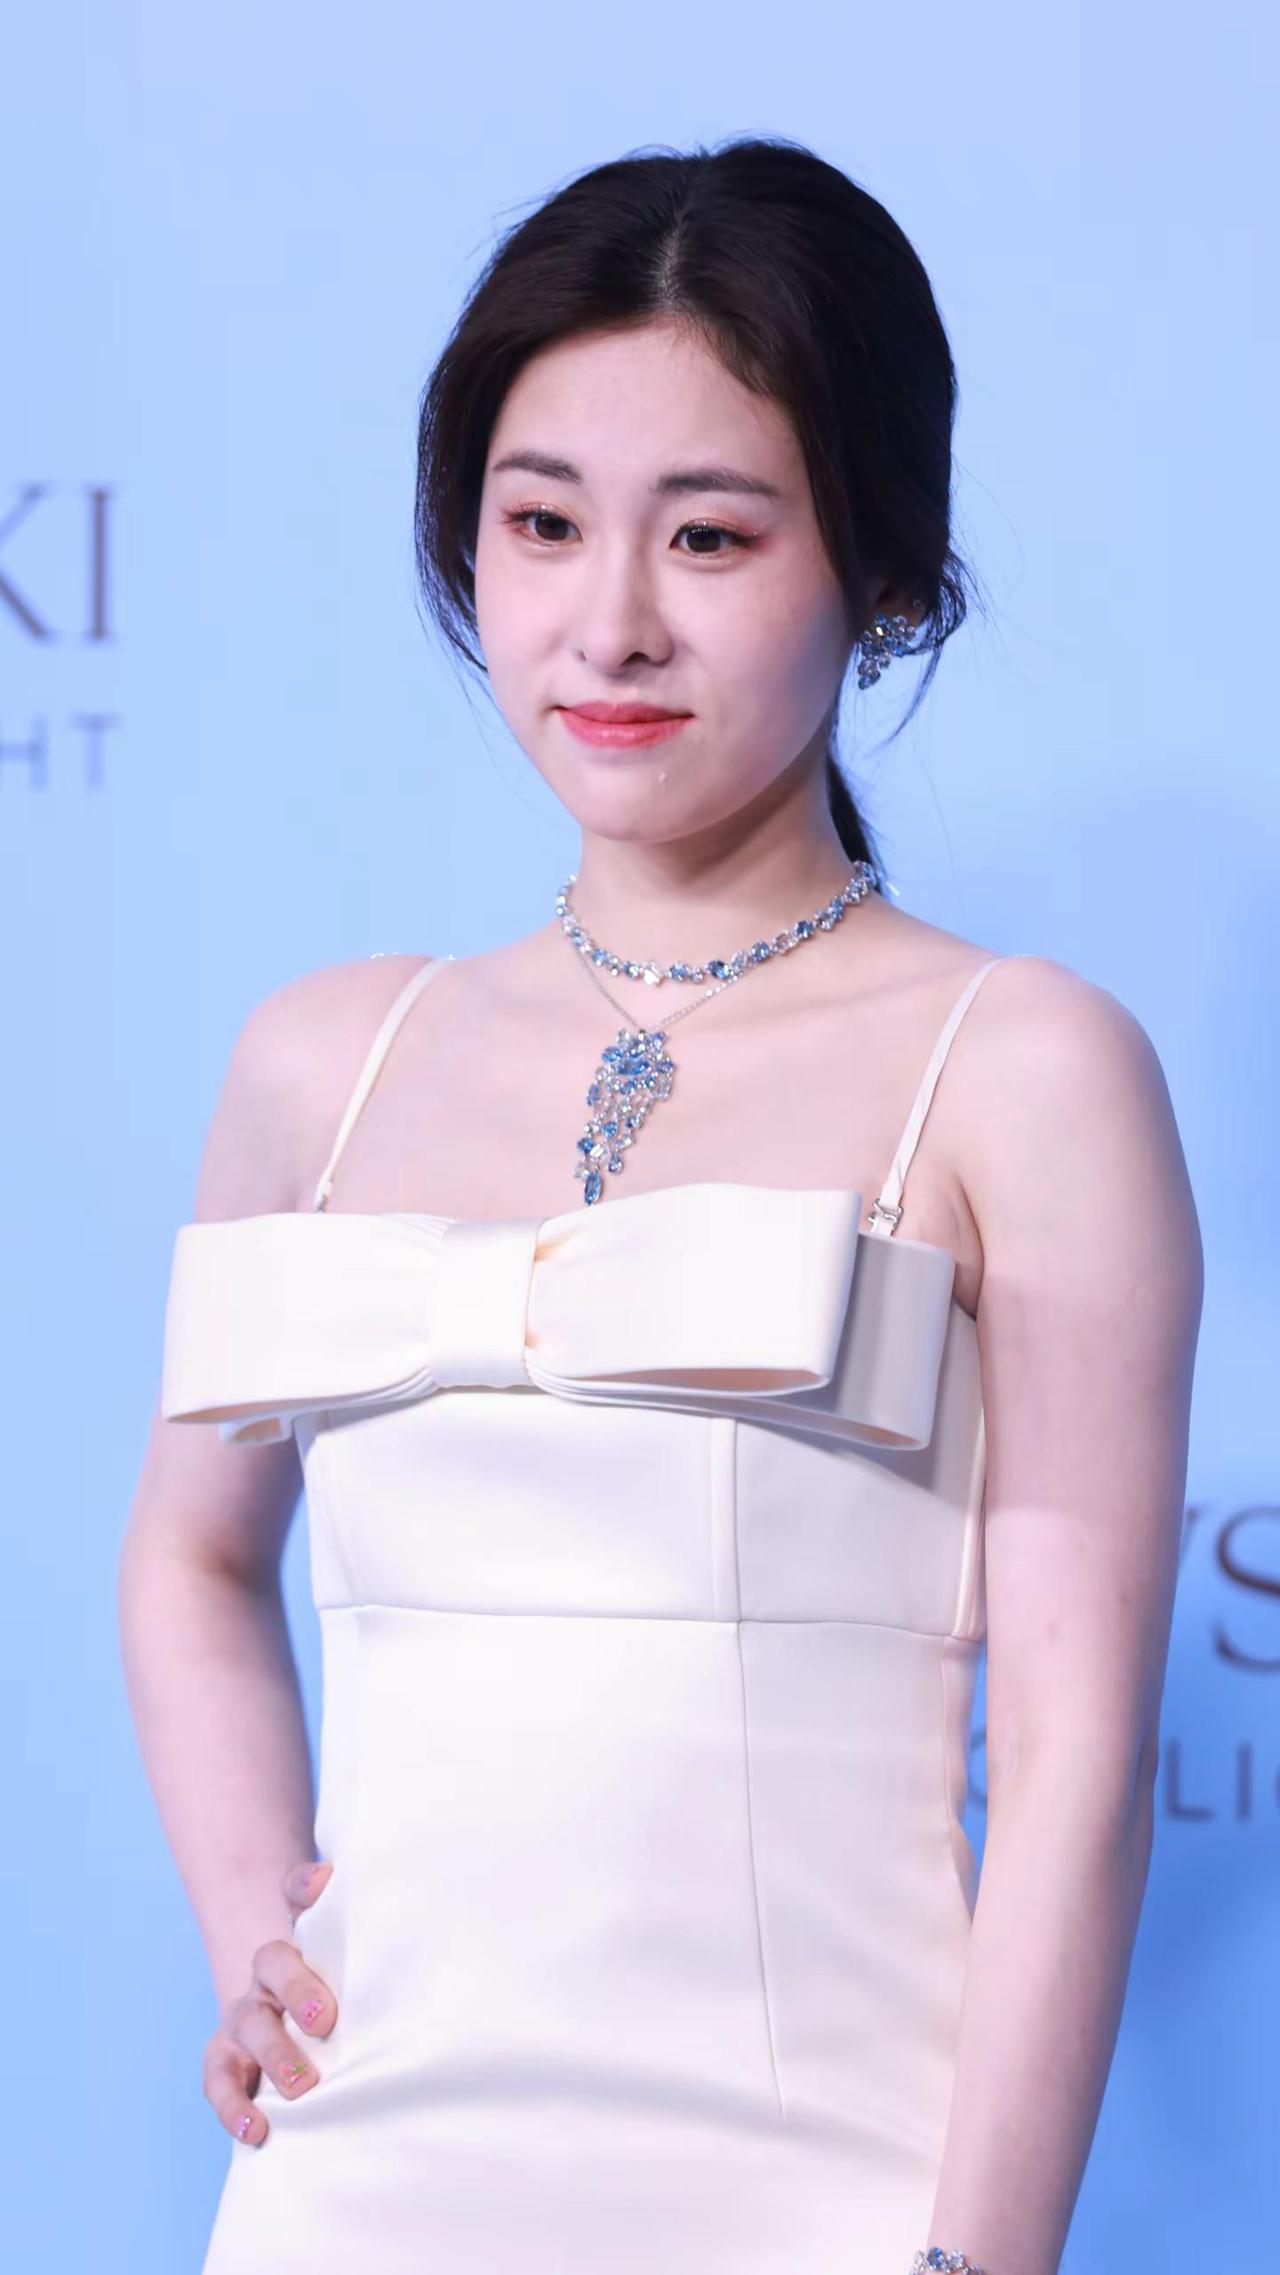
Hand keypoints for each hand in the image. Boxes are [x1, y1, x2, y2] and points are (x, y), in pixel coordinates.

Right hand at [202, 1859, 338, 2145]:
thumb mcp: (346, 1963)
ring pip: (250, 2025)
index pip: (296, 1899)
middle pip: (273, 1968)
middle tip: (326, 2020)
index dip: (307, 1887)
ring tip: (302, 2087)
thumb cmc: (332, 1994)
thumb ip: (346, 1924)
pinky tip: (256, 2130)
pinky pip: (220, 2082)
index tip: (325, 1886)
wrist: (286, 2024)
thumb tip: (334, 1878)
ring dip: (274, 2054)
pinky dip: (234, 2108)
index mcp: (298, 1939)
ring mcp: (243, 2019)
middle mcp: (266, 1975)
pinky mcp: (226, 2062)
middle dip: (298, 1992)